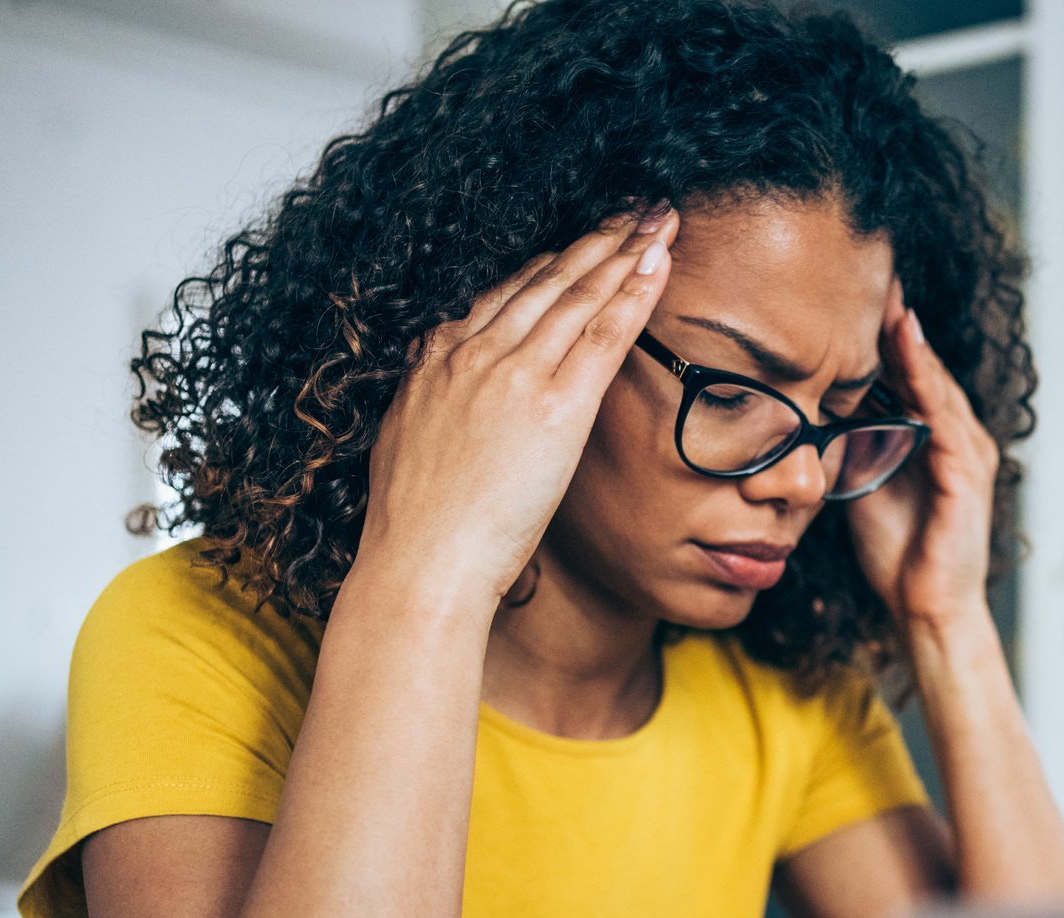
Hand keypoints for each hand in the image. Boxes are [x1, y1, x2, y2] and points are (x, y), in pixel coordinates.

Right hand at [359, 209, 678, 602]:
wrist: (420, 563)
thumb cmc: (415, 529)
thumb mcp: (405, 447)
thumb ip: (429, 409)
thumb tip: (436, 396)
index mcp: (437, 363)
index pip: (502, 297)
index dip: (546, 265)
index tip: (576, 242)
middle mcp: (473, 354)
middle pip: (544, 281)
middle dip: (594, 240)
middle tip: (632, 208)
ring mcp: (514, 375)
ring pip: (577, 295)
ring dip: (623, 250)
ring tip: (656, 219)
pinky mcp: (553, 405)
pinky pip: (602, 334)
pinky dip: (633, 293)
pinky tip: (658, 264)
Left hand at [846, 280, 1002, 632]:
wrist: (925, 609)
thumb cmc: (900, 553)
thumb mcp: (866, 483)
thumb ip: (855, 445)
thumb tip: (817, 410)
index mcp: (934, 438)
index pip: (909, 373)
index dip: (883, 334)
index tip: (853, 293)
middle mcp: (957, 437)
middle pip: (925, 366)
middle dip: (898, 322)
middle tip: (872, 272)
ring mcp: (967, 453)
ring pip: (935, 382)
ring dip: (912, 339)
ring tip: (888, 296)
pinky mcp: (967, 474)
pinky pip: (942, 415)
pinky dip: (925, 377)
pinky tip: (906, 345)